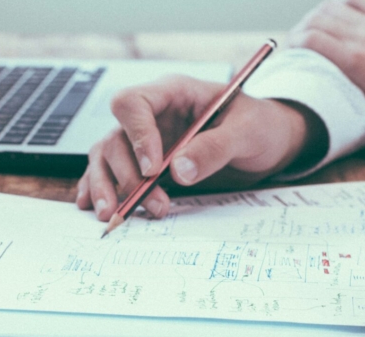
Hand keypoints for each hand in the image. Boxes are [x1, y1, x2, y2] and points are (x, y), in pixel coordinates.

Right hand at [77, 76, 324, 220]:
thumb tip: (178, 171)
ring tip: (113, 215)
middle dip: (127, 174)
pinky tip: (94, 207)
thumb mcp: (248, 132)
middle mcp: (152, 115)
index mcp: (173, 93)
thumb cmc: (260, 126)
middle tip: (153, 204)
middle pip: (115, 137)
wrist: (270, 142)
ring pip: (106, 157)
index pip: (133, 103)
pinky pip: (111, 172)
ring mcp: (145, 140)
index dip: (136, 135)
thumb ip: (215, 148)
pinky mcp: (145, 163)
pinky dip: (100, 189)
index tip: (153, 169)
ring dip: (107, 186)